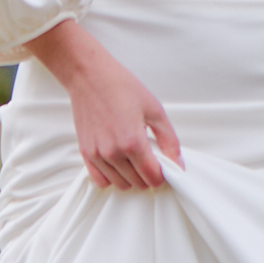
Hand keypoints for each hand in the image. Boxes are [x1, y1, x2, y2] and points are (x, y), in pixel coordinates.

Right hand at [27, 20, 181, 189]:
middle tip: (152, 160)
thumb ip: (169, 139)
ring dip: (132, 178)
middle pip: (137, 183)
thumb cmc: (122, 88)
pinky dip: (112, 177)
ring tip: (136, 159)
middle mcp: (113, 153)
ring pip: (120, 184)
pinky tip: (119, 164)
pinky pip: (100, 180)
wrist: (91, 78)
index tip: (165, 168)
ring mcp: (97, 155)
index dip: (162, 176)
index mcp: (133, 142)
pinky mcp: (85, 154)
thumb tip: (178, 162)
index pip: (152, 177)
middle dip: (148, 176)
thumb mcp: (155, 110)